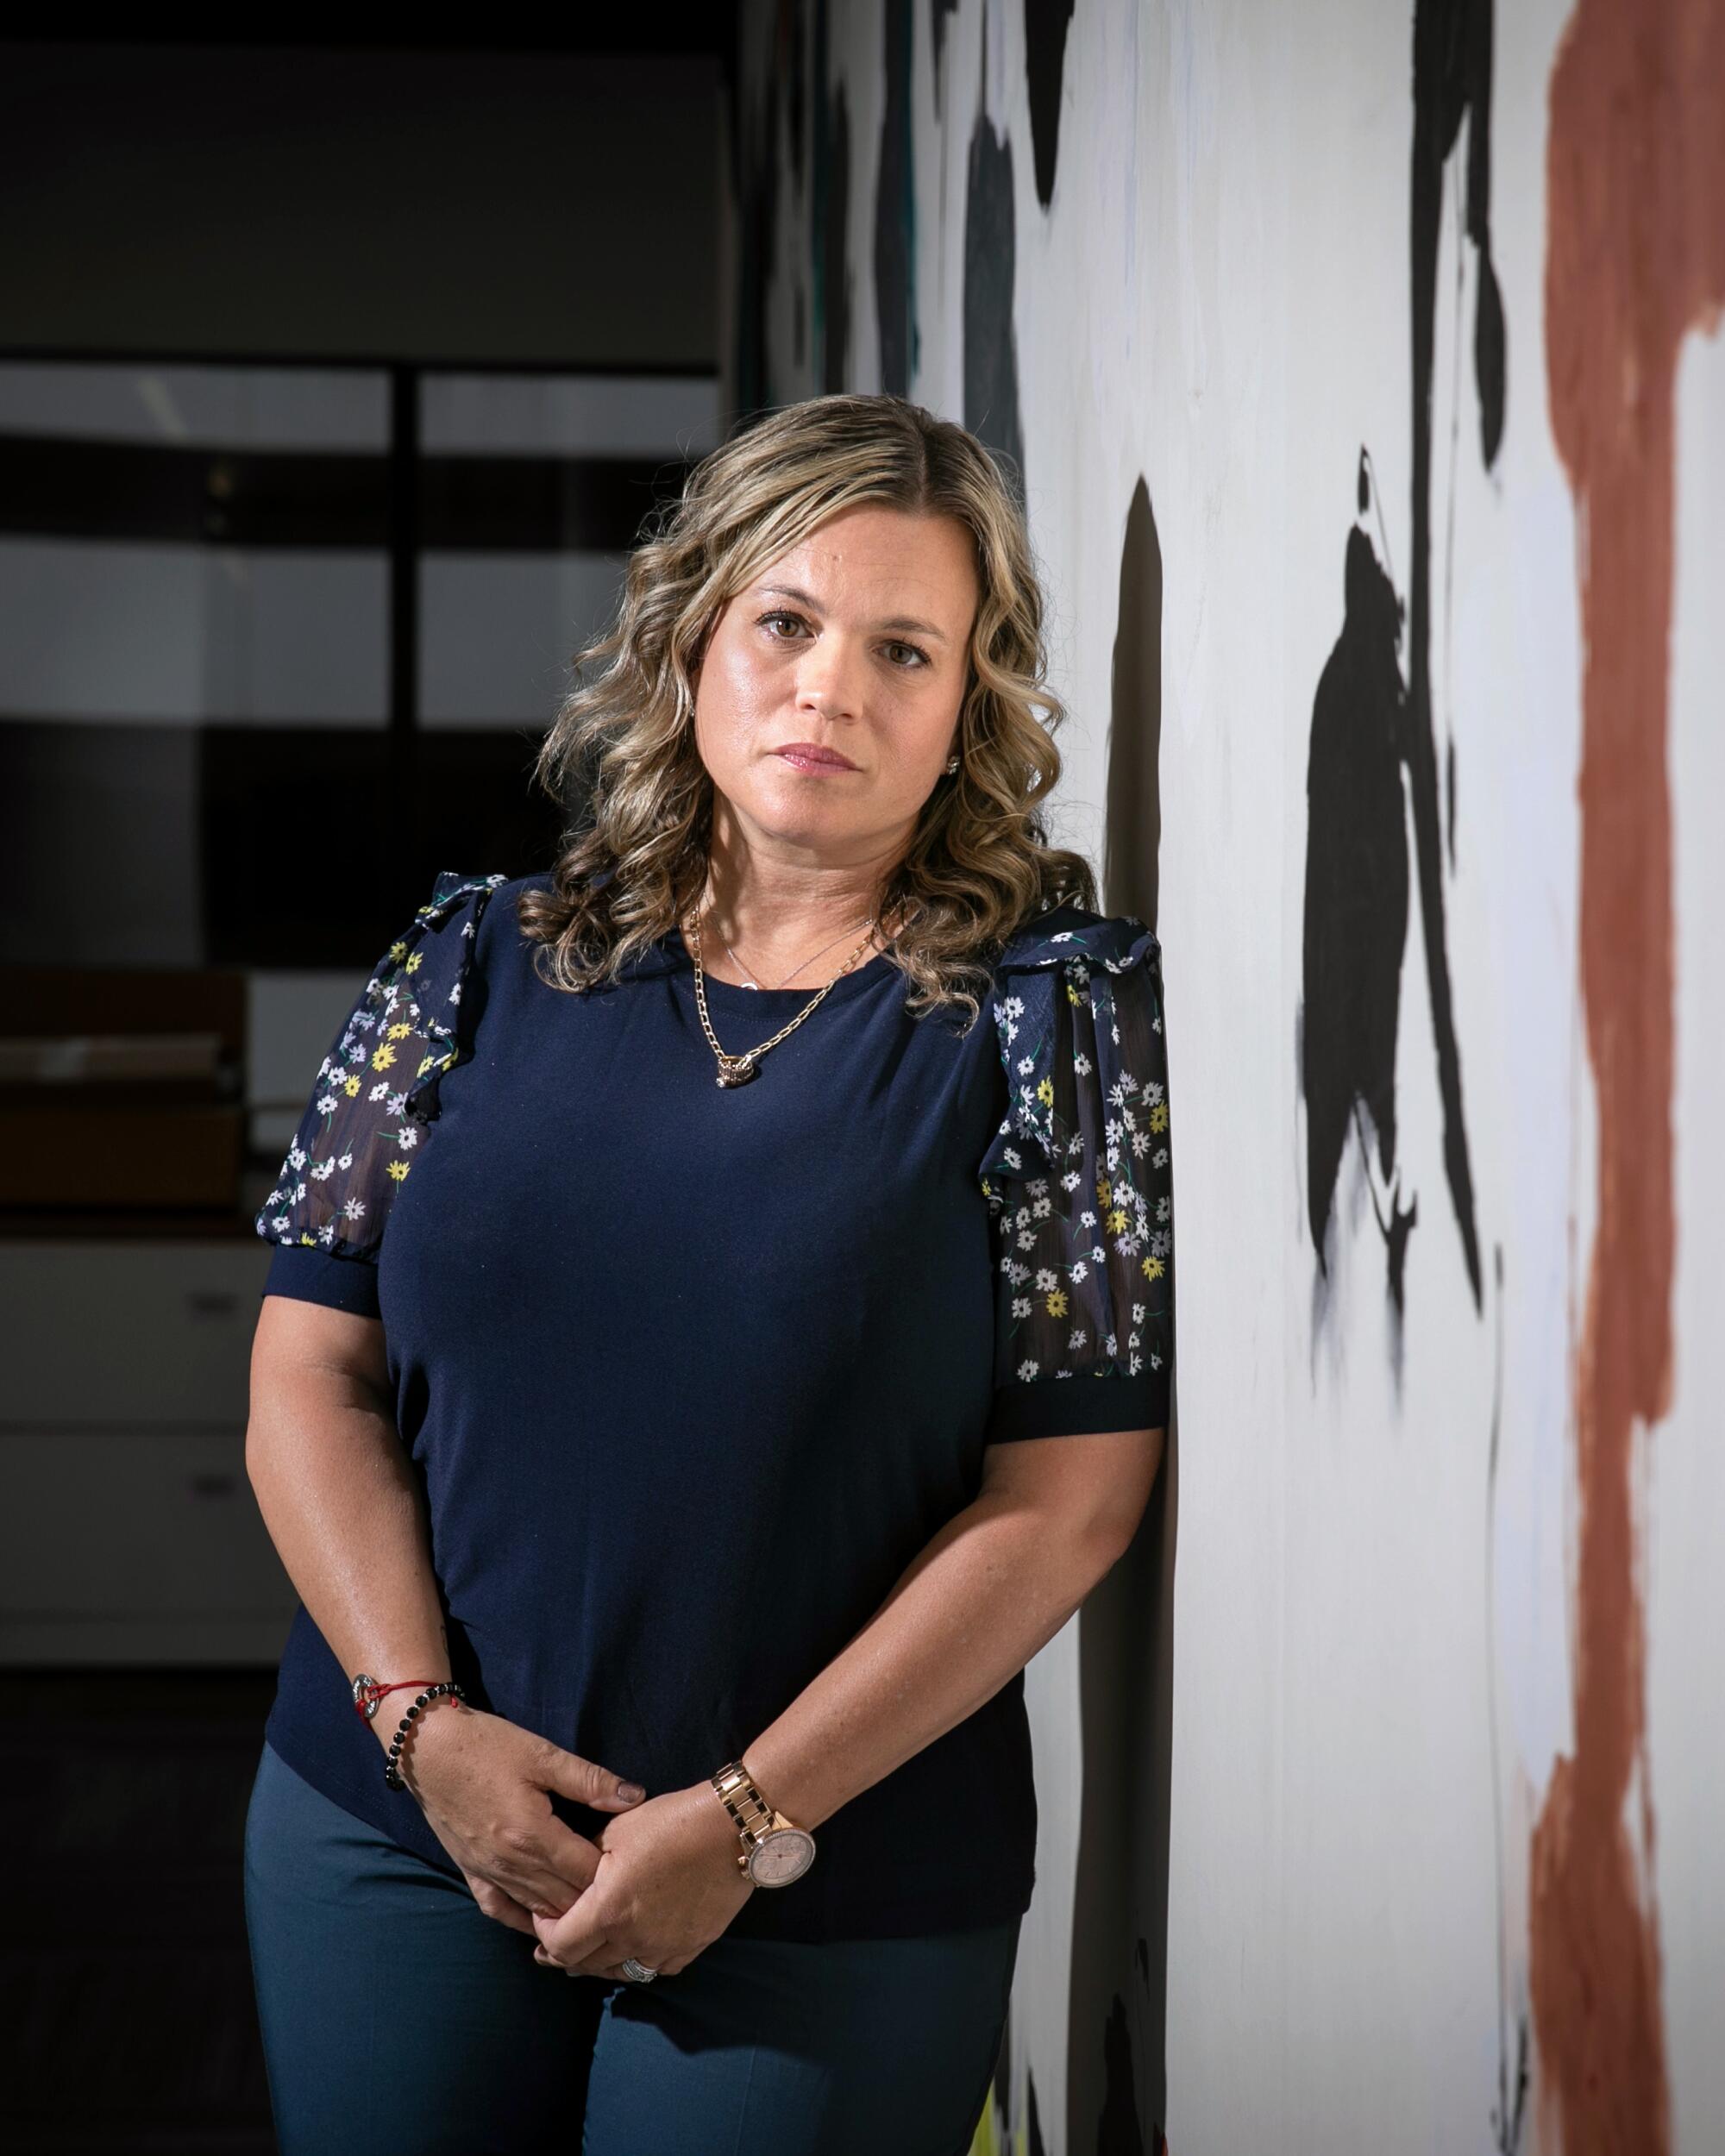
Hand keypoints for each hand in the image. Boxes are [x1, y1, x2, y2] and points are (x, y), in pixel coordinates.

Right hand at [390, 1701, 646, 1935]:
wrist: (428, 1749)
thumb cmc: (487, 1745)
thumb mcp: (543, 1755)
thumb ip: (591, 1780)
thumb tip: (636, 1797)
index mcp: (533, 1835)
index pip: (586, 1872)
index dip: (614, 1872)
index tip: (634, 1866)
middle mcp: (511, 1864)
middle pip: (565, 1899)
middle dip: (596, 1898)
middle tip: (621, 1891)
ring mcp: (488, 1872)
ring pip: (536, 1911)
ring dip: (565, 1914)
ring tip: (595, 1912)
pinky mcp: (470, 1872)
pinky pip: (500, 1910)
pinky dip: (523, 1920)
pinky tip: (541, 1925)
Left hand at [530, 1780, 754, 1979]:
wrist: (731, 1829)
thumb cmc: (671, 1822)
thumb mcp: (616, 1830)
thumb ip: (585, 1861)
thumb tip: (572, 1877)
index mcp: (609, 1910)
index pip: (560, 1944)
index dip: (544, 1933)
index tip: (542, 1917)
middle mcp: (634, 1939)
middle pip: (585, 1965)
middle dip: (564, 1952)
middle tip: (553, 1941)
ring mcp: (665, 1949)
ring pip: (619, 1973)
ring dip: (598, 1963)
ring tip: (588, 1950)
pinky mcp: (690, 1948)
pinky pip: (653, 1970)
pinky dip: (635, 1963)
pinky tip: (631, 1950)